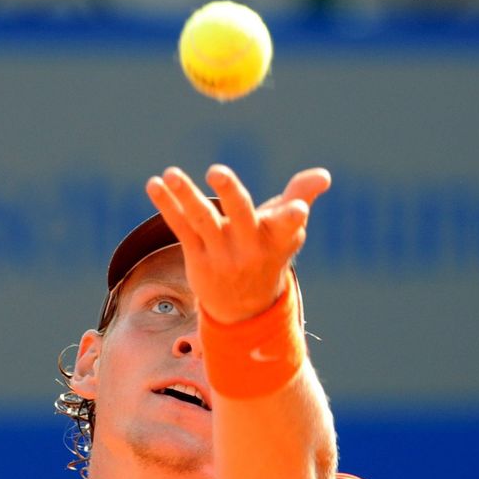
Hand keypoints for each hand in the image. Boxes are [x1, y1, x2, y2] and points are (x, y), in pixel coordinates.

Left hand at [145, 164, 330, 323]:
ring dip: (187, 196)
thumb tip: (324, 175)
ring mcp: (221, 254)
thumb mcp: (288, 228)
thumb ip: (301, 195)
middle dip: (231, 193)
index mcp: (277, 238)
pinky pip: (181, 227)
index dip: (294, 217)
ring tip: (170, 173)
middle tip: (217, 171)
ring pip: (203, 220)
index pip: (288, 225)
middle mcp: (250, 247)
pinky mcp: (198, 257)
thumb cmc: (269, 252)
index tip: (299, 211)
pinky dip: (167, 205)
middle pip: (241, 217)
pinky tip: (154, 185)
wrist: (245, 308)